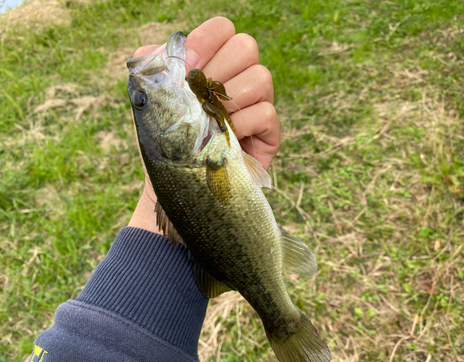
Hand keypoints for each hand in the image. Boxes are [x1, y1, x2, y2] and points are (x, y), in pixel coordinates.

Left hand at [128, 17, 280, 233]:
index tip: (187, 67)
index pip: (223, 29)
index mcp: (212, 66)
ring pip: (261, 77)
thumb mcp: (149, 100)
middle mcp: (237, 80)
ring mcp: (255, 105)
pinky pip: (266, 113)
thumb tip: (171, 47)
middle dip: (219, 70)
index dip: (206, 41)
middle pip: (247, 46)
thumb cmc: (162, 142)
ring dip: (229, 102)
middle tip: (199, 97)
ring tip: (211, 123)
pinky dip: (241, 125)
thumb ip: (155, 65)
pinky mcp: (268, 132)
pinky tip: (226, 140)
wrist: (174, 184)